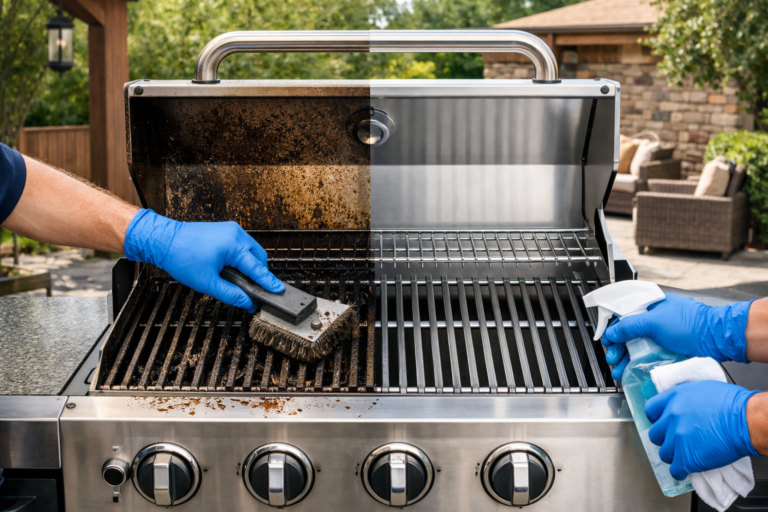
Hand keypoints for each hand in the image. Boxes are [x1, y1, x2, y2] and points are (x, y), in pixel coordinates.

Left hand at [124, 209, 283, 311]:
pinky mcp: (226, 229)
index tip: (279, 290)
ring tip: (237, 278)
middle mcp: (236, 233)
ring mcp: (232, 229)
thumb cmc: (181, 257)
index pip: (257, 268)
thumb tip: (247, 302)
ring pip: (251, 251)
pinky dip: (242, 257)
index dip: (268, 282)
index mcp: (233, 245)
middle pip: (259, 258)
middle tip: (251, 289)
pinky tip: (231, 267)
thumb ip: (230, 294)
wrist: (164, 240)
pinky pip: (242, 245)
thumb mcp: (207, 282)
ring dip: (249, 265)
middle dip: (258, 273)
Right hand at [603, 294, 752, 380]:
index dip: (613, 329)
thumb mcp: (652, 322)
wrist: (716, 339)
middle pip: (629, 336)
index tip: (606, 341)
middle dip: (618, 348)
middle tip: (613, 358)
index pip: (624, 317)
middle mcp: (655, 322)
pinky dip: (640, 366)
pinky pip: (650, 358)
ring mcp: (663, 337)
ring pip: (638, 349)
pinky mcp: (670, 351)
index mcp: (650, 307)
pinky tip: (633, 372)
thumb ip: (628, 327)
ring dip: (626, 360)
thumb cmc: (689, 324)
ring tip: (619, 371)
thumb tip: (611, 333)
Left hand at [645, 380, 759, 479]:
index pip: (651, 410)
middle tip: (675, 441)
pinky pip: (675, 470)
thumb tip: (684, 406)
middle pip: (655, 434)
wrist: (746, 421)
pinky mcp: (686, 458)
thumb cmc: (733, 404)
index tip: (662, 423)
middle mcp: (671, 417)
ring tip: (683, 455)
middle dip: (664, 438)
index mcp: (674, 398)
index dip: (656, 419)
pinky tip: (684, 470)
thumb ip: (685, 398)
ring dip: (673, 455)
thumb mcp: (702, 389)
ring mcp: (677, 438)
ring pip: (664, 453)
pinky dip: (679, 472)